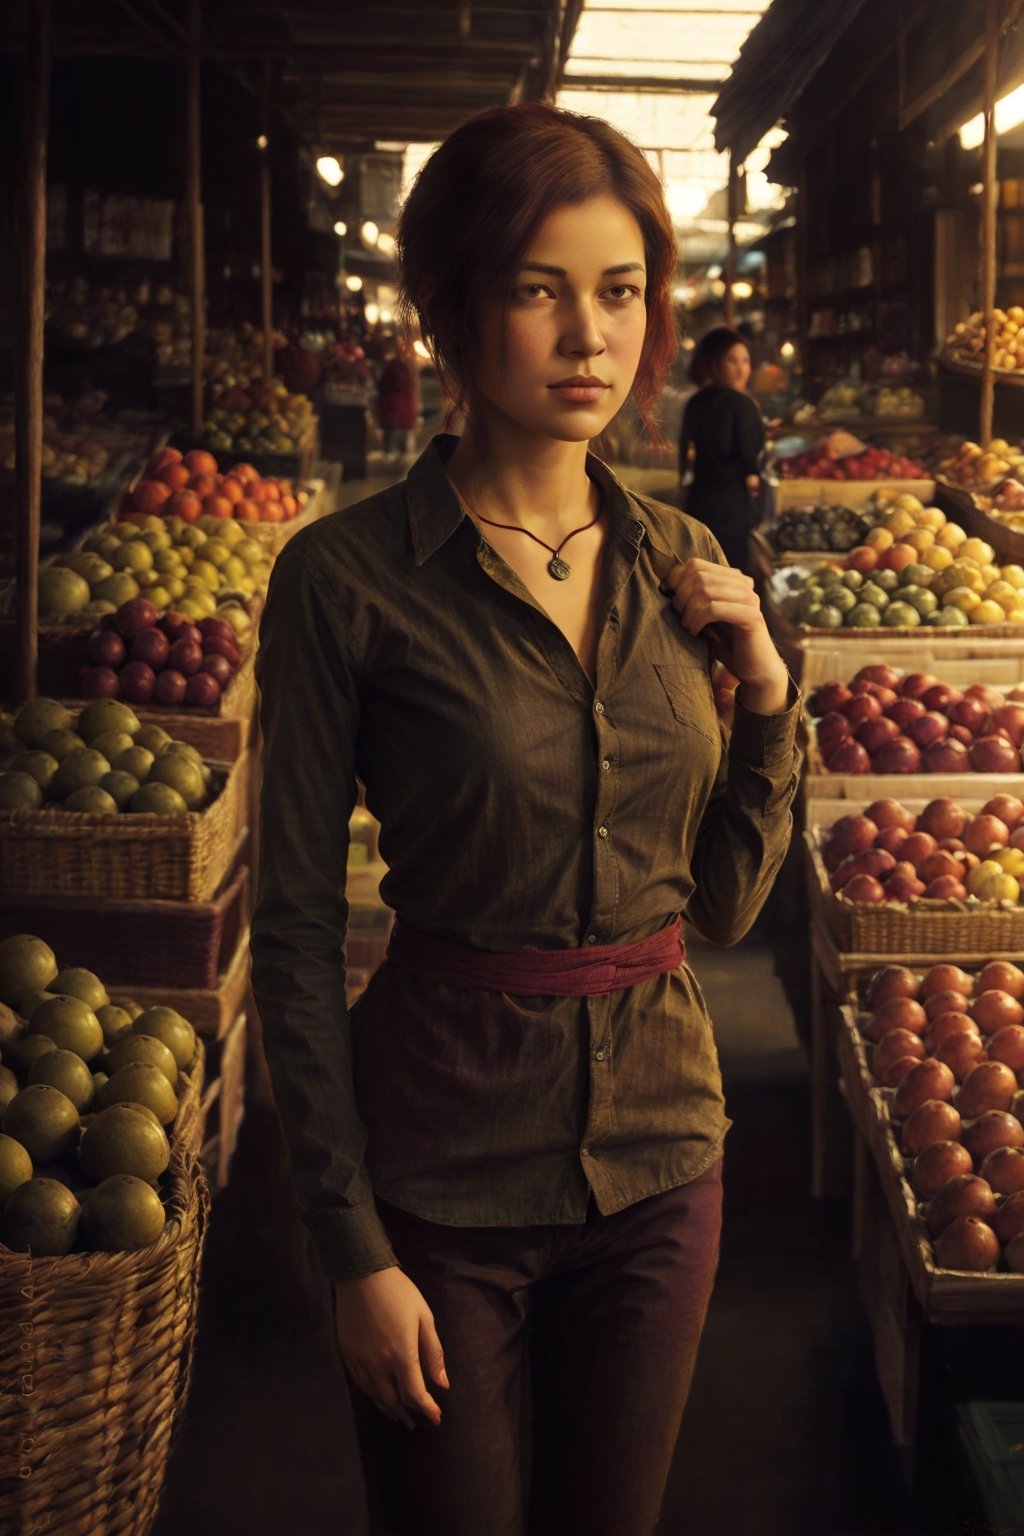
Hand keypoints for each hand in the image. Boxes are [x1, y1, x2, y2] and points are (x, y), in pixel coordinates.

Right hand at [334, 1266, 448, 1428]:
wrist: (361, 1274)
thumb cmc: (399, 1293)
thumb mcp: (424, 1317)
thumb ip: (433, 1353)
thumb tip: (442, 1383)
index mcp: (401, 1355)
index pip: (415, 1394)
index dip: (427, 1409)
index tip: (436, 1417)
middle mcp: (379, 1364)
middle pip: (393, 1400)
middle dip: (408, 1414)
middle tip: (418, 1423)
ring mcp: (360, 1360)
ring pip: (375, 1395)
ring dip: (389, 1409)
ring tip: (399, 1417)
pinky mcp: (347, 1354)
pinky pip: (360, 1383)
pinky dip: (372, 1395)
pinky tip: (378, 1396)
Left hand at [660, 557, 788, 713]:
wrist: (754, 670)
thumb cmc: (727, 644)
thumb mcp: (705, 617)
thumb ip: (693, 599)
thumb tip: (668, 584)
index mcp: (732, 579)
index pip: (696, 564)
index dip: (676, 578)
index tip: (666, 594)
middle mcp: (743, 584)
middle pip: (699, 575)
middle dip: (681, 596)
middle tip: (679, 615)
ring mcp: (749, 598)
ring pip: (706, 590)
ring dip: (689, 610)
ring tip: (687, 626)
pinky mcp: (751, 616)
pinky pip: (714, 608)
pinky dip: (698, 620)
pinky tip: (696, 632)